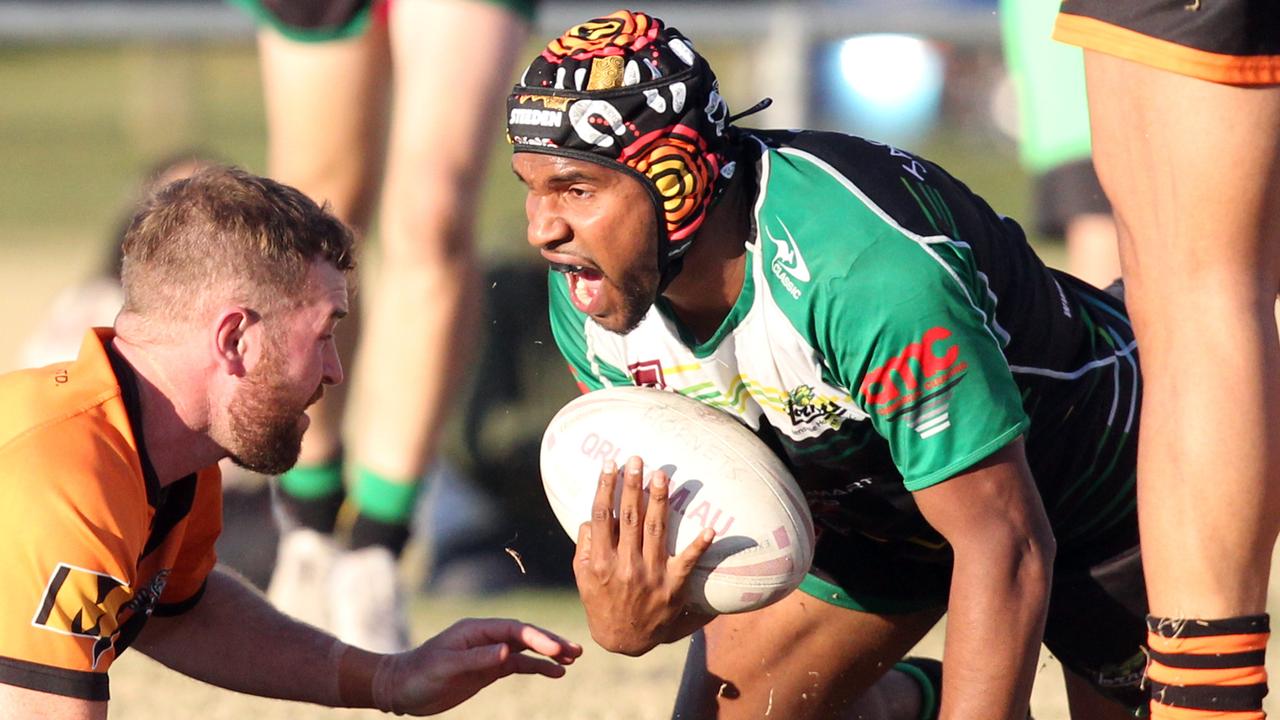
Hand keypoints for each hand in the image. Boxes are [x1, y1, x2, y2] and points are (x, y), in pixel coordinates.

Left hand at [374, 618, 581, 715]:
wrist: (401, 689)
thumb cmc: (419, 673)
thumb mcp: (447, 666)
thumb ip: (478, 658)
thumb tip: (509, 652)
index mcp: (476, 629)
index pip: (514, 630)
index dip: (537, 638)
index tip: (556, 650)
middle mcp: (486, 637)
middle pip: (525, 636)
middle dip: (551, 642)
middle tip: (576, 651)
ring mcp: (488, 653)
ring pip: (526, 650)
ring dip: (549, 654)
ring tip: (573, 659)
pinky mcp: (488, 670)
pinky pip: (519, 665)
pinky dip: (537, 668)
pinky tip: (554, 673)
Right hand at [574, 456, 715, 655]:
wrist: (623, 640)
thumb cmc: (601, 602)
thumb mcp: (583, 577)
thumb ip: (586, 546)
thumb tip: (591, 517)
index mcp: (601, 561)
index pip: (602, 517)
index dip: (606, 488)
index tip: (610, 464)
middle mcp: (625, 565)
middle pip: (629, 518)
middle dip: (633, 486)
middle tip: (638, 459)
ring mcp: (650, 575)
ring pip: (655, 530)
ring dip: (659, 501)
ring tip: (662, 476)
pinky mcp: (672, 586)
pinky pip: (687, 562)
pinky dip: (699, 546)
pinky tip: (710, 528)